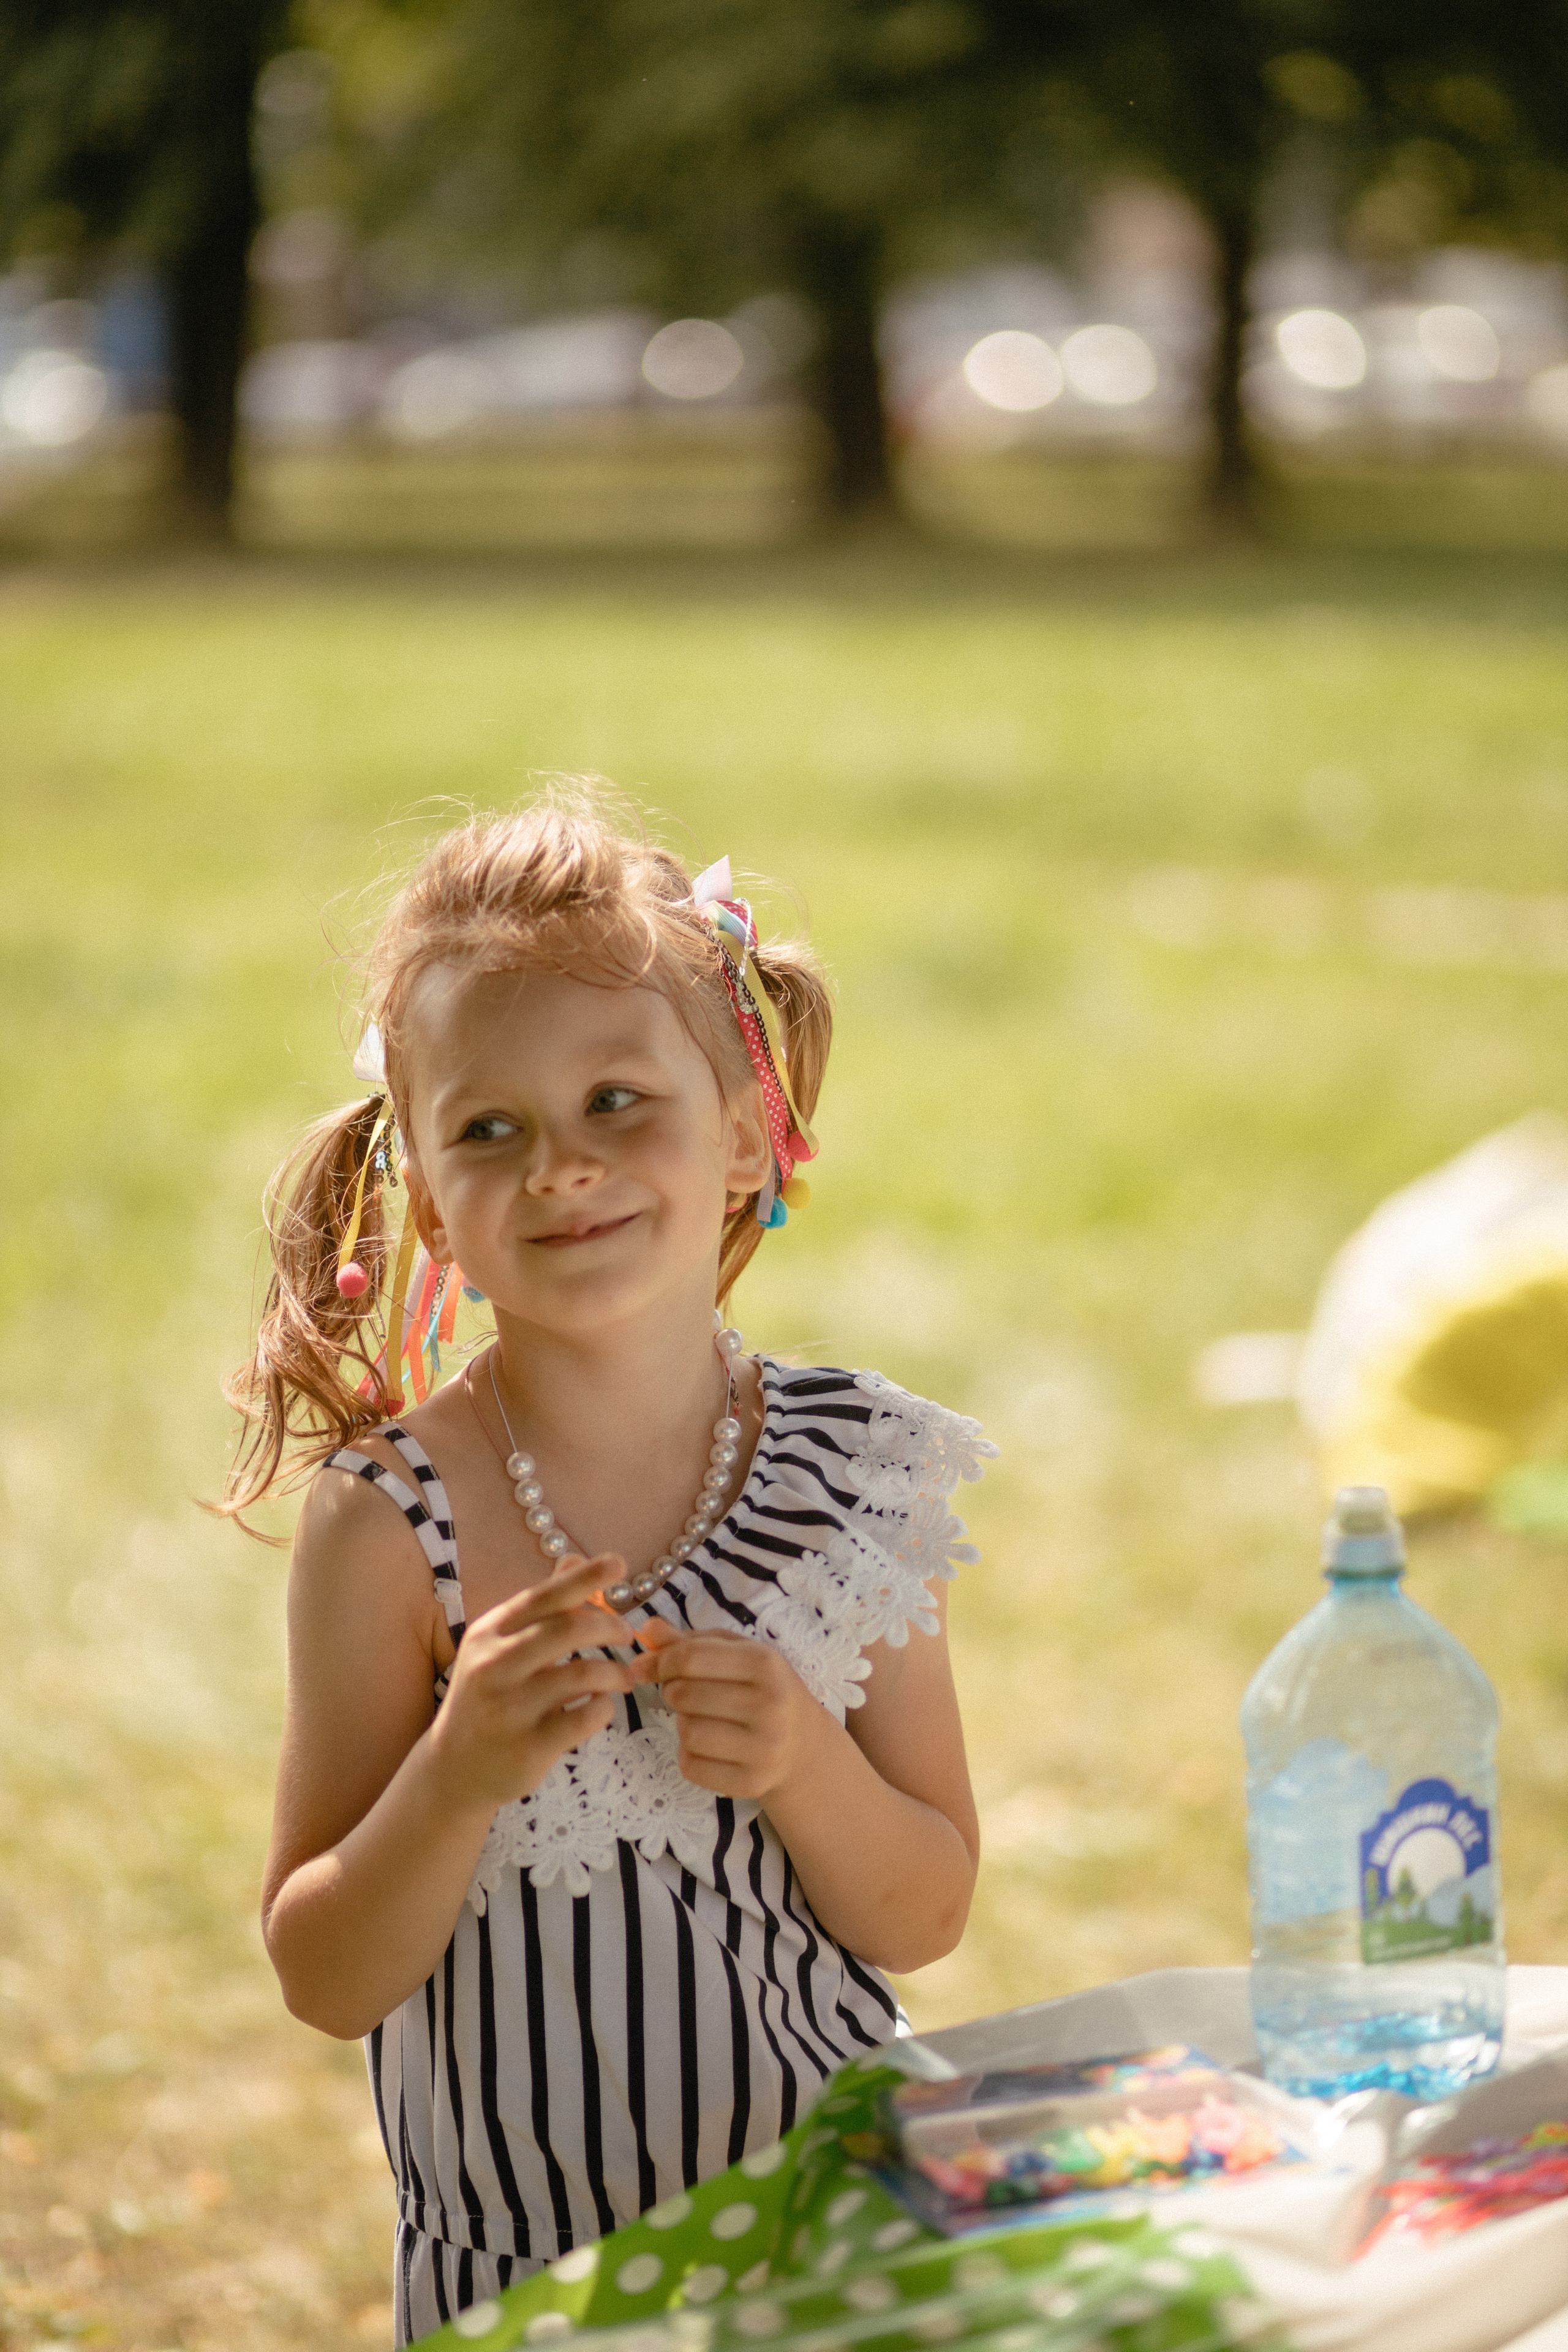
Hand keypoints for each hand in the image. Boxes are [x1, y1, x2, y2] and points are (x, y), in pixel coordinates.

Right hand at [428, 1553, 637, 1812]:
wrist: (452, 1769)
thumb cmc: (486, 1698)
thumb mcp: (499, 1648)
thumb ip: (539, 1607)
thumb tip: (573, 1557)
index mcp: (489, 1634)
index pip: (543, 1596)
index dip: (584, 1578)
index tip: (619, 1563)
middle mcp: (494, 1666)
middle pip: (568, 1629)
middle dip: (610, 1626)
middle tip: (628, 1634)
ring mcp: (509, 1709)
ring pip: (584, 1674)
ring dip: (615, 1672)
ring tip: (623, 1677)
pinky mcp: (528, 1747)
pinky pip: (585, 1718)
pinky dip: (604, 1708)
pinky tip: (601, 1706)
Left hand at [636, 1629, 816, 1800]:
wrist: (804, 1745)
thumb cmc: (763, 1689)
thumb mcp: (738, 1654)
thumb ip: (692, 1641)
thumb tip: (647, 1629)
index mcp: (765, 1663)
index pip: (690, 1658)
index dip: (660, 1661)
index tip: (648, 1666)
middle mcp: (769, 1705)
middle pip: (684, 1695)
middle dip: (672, 1691)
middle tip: (683, 1693)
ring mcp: (762, 1747)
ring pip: (687, 1732)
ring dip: (683, 1724)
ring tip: (702, 1719)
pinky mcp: (751, 1782)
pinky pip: (691, 1767)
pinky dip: (689, 1755)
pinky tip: (708, 1747)